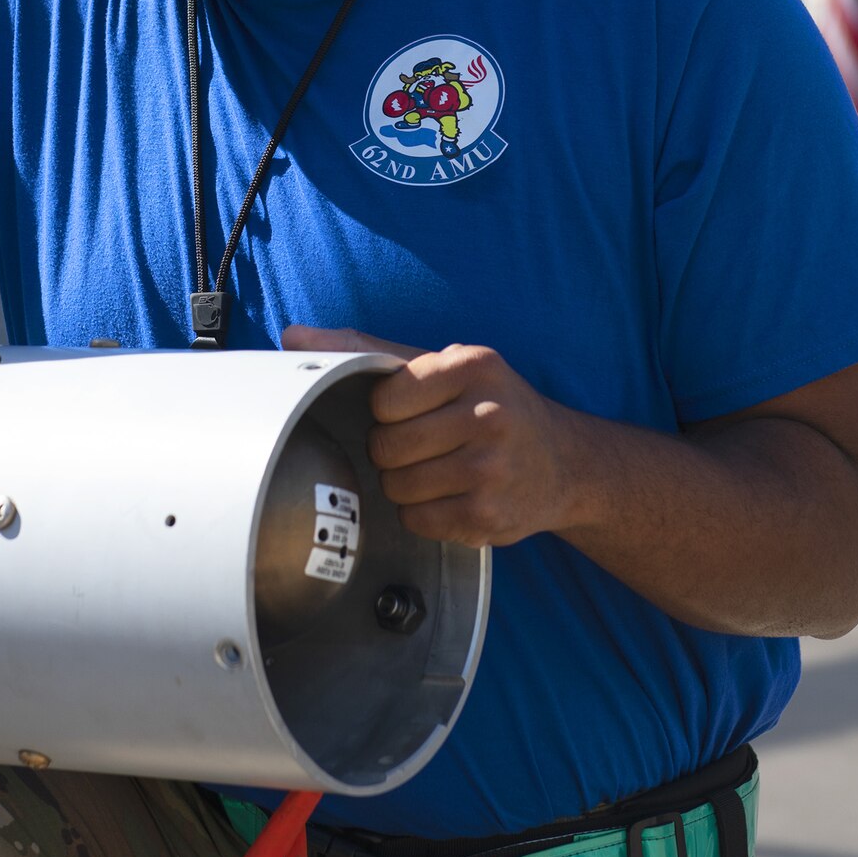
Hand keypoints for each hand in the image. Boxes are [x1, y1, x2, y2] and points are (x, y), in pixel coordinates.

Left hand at [281, 326, 587, 546]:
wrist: (564, 463)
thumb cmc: (489, 406)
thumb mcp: (441, 365)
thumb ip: (367, 350)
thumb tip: (293, 337)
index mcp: (473, 366)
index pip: (385, 397)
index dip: (385, 410)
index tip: (407, 410)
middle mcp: (490, 415)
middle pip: (387, 445)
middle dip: (391, 449)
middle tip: (421, 444)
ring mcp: (492, 469)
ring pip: (398, 485)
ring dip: (404, 483)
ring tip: (437, 469)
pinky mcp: (489, 516)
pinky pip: (417, 519)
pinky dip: (422, 512)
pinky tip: (449, 495)